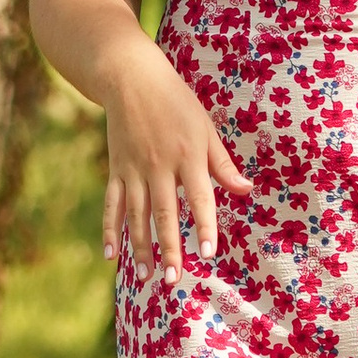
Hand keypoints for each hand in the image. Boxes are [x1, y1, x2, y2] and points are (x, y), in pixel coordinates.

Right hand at [99, 41, 248, 274]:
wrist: (131, 79)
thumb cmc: (177, 103)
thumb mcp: (206, 129)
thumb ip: (223, 165)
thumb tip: (246, 191)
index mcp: (188, 155)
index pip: (200, 198)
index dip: (205, 226)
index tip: (209, 254)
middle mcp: (160, 166)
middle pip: (165, 213)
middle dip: (169, 247)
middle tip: (173, 279)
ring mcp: (134, 169)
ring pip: (137, 215)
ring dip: (141, 247)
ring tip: (148, 277)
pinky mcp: (116, 169)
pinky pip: (112, 204)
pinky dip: (110, 229)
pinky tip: (111, 255)